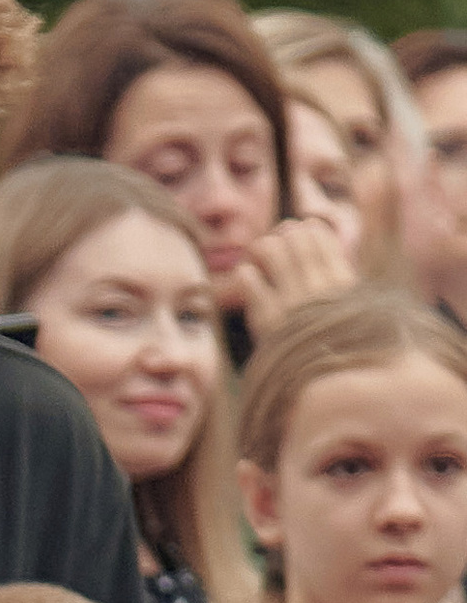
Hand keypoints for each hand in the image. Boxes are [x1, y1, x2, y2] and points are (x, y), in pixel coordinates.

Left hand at [234, 212, 357, 338]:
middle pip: (294, 238)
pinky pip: (249, 279)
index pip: (319, 236)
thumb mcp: (355, 304)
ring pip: (271, 250)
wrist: (324, 391)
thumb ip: (345, 263)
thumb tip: (337, 210)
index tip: (300, 233)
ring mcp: (292, 303)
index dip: (306, 230)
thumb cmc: (340, 347)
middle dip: (282, 235)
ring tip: (260, 258)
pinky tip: (249, 280)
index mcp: (343, 282)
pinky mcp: (266, 320)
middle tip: (276, 244)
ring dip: (262, 248)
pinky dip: (246, 274)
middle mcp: (318, 289)